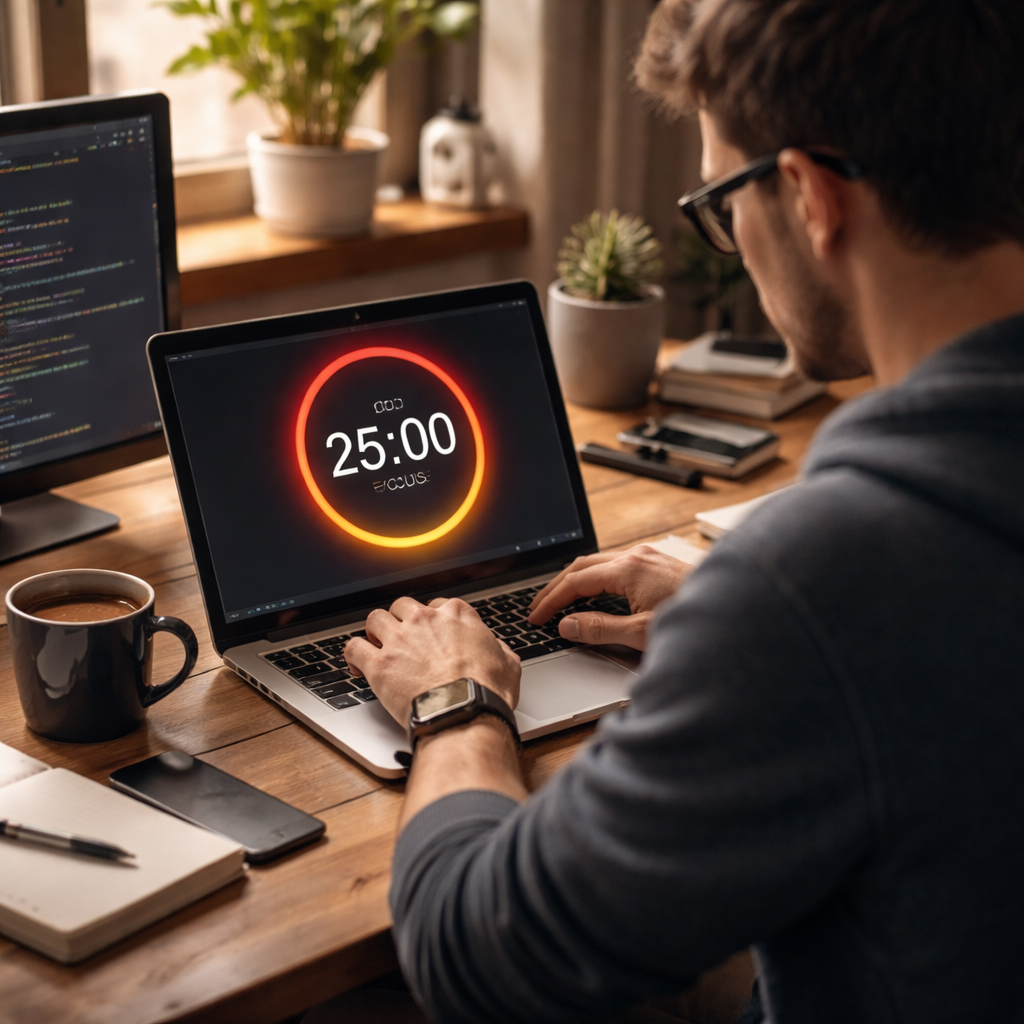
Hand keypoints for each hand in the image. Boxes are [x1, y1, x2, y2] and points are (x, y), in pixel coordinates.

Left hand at [344, 597, 521, 727]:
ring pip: (375, 619)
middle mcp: (425, 620)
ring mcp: (400, 640)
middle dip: (400, 619)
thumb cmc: (487, 692)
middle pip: (402, 606)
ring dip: (374, 631)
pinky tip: (356, 664)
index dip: (431, 620)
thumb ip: (499, 650)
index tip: (430, 633)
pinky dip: (352, 655)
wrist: (464, 714)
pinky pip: (354, 647)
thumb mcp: (508, 664)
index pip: (437, 604)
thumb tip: (497, 650)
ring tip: (376, 645)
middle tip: (402, 638)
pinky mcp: (379, 664)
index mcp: (457, 615)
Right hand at [527, 545, 695, 649]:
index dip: (550, 600)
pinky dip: (597, 579)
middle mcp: (637, 556)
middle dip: (557, 587)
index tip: (536, 617)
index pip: (575, 581)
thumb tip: (567, 625)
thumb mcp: (642, 633)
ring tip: (560, 601)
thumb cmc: (699, 625)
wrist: (740, 611)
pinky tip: (596, 595)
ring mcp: (650, 557)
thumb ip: (600, 629)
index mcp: (628, 568)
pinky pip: (617, 565)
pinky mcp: (660, 563)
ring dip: (577, 581)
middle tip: (539, 608)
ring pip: (600, 563)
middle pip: (583, 566)